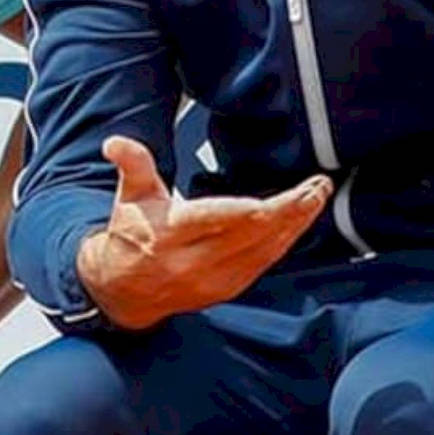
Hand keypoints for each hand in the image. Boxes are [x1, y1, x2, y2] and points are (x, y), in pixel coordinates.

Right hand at [76, 136, 330, 329]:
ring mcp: (214, 279)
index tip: (285, 194)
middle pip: (253, 236)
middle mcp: (194, 262)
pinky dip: (286, 240)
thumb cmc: (132, 234)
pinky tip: (302, 220)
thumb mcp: (129, 195)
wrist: (123, 291)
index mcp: (170, 234)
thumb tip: (115, 143)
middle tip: (318, 186)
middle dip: (290, 210)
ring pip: (266, 251)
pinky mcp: (228, 288)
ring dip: (296, 224)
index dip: (254, 210)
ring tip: (318, 196)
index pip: (218, 220)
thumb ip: (132, 164)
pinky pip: (265, 263)